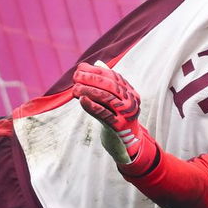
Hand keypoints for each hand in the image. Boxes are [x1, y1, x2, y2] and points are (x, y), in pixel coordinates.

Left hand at [72, 61, 159, 175]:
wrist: (125, 143)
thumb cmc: (115, 118)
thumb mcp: (112, 101)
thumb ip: (106, 84)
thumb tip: (96, 64)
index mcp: (131, 92)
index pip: (114, 76)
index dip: (97, 70)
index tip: (81, 67)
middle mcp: (132, 101)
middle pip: (111, 85)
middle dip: (91, 78)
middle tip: (76, 76)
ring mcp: (127, 114)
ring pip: (107, 98)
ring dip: (89, 90)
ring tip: (75, 88)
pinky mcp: (120, 127)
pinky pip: (105, 114)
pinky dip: (92, 106)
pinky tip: (81, 100)